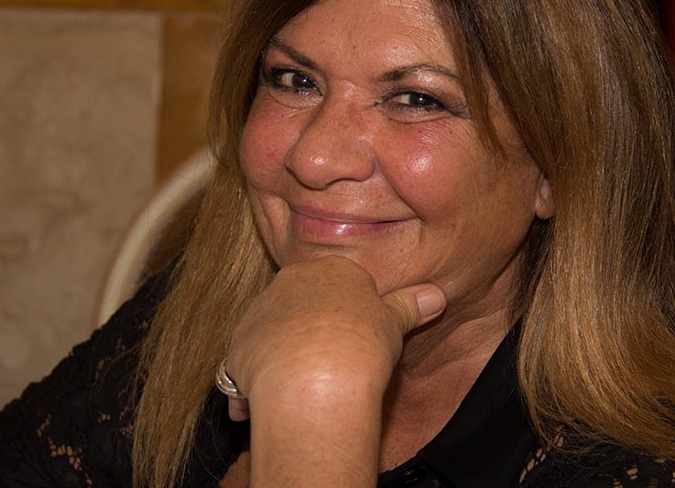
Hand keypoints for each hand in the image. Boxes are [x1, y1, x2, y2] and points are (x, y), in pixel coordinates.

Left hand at [224, 255, 445, 422]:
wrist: (313, 381)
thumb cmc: (361, 347)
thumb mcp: (394, 324)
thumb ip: (410, 307)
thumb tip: (437, 295)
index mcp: (330, 270)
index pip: (340, 285)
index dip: (349, 315)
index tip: (357, 343)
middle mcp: (289, 282)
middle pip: (302, 305)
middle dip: (311, 332)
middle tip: (330, 366)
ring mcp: (259, 311)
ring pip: (273, 334)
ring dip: (282, 358)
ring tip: (302, 392)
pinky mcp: (237, 344)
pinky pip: (248, 363)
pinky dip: (256, 383)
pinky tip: (276, 405)